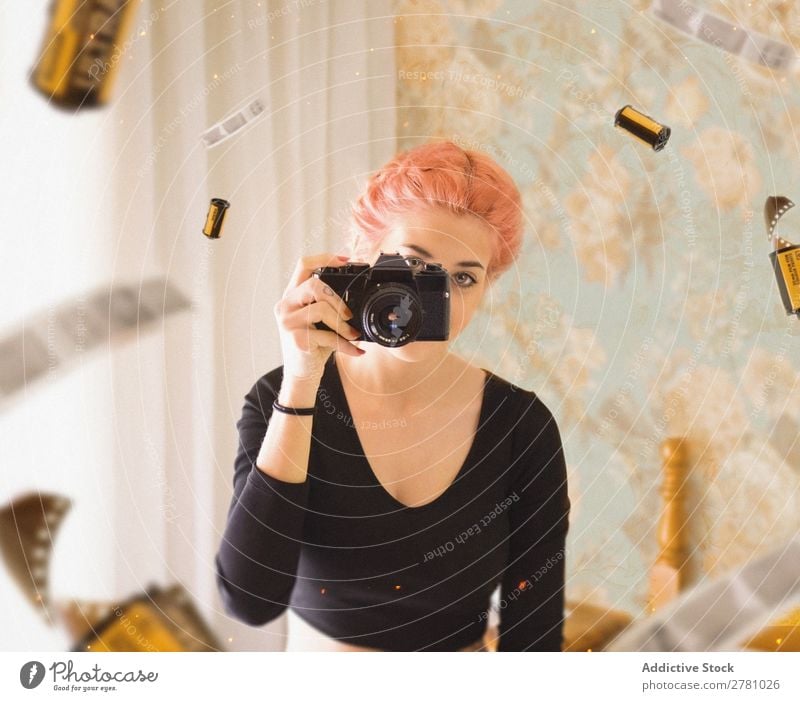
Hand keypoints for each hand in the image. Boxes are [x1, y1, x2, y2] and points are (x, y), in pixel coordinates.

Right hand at [274, 253, 363, 381]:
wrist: (302, 374)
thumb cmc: (314, 345)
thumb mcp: (321, 321)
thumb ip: (329, 304)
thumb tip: (358, 295)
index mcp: (291, 295)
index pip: (303, 265)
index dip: (325, 258)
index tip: (346, 260)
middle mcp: (285, 305)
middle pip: (314, 286)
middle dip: (338, 300)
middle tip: (348, 315)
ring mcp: (287, 322)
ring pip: (321, 309)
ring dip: (343, 324)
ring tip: (352, 335)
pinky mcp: (296, 339)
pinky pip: (327, 336)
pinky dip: (346, 344)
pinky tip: (356, 350)